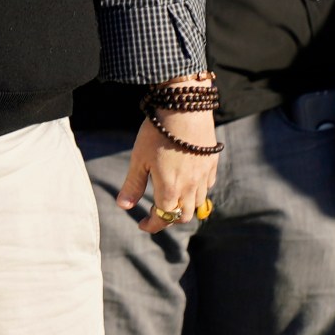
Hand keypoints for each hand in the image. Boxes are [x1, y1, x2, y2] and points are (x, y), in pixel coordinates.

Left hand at [121, 85, 219, 233]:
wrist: (185, 109)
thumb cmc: (157, 133)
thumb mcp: (139, 159)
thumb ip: (132, 185)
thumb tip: (123, 206)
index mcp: (170, 189)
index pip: (163, 218)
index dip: (152, 225)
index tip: (142, 224)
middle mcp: (190, 188)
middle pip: (183, 216)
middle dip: (169, 218)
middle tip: (156, 212)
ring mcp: (203, 177)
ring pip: (198, 204)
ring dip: (184, 207)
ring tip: (170, 198)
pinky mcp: (211, 165)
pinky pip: (207, 187)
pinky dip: (197, 192)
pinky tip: (187, 182)